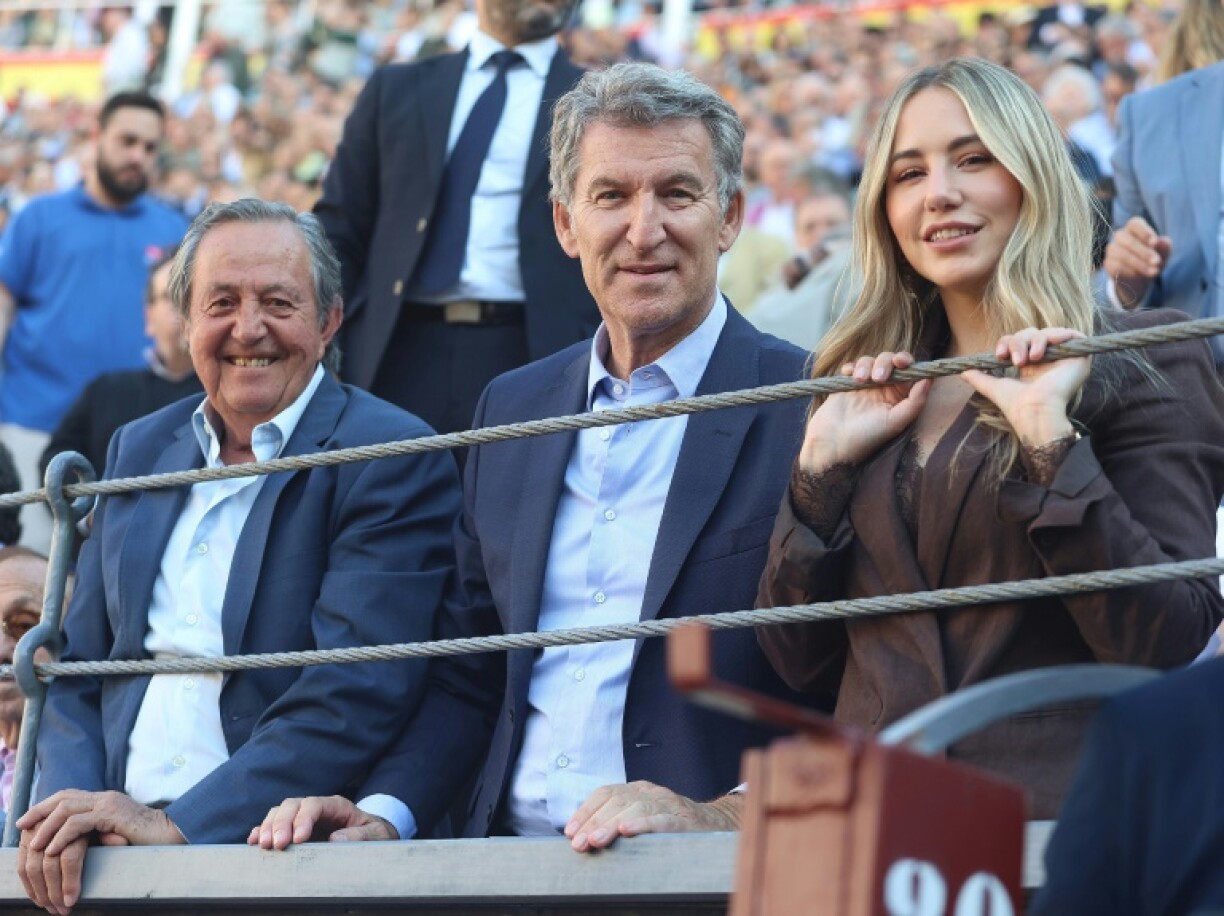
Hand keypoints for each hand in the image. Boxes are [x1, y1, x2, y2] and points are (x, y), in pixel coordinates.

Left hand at [16, 790, 182, 913]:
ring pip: (67, 809)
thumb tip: (77, 843)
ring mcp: (109, 803)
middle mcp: (105, 797)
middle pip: (62, 797)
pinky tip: (54, 848)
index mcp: (104, 799)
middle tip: (21, 826)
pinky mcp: (112, 815)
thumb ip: (97, 831)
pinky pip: (79, 823)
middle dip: (38, 811)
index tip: (26, 820)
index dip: (44, 806)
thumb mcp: (115, 833)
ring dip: (47, 828)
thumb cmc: (146, 839)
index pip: (67, 796)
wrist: (171, 835)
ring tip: (35, 845)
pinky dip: (62, 836)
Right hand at [247, 796, 397, 849]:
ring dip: (268, 827)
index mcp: (336, 805)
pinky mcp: (293, 831)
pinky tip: (253, 842)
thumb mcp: (375, 834)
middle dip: (281, 823)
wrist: (371, 838)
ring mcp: (303, 818)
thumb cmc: (374, 835)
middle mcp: (316, 808)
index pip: (314, 804)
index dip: (303, 819)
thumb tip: (336, 839)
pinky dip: (260, 831)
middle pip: (292, 805)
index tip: (298, 839)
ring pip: (279, 813)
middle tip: (276, 844)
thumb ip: (359, 835)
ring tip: (263, 846)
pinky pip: (273, 826)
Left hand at [564, 781, 742, 852]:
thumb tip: (582, 835)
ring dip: (611, 824)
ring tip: (595, 840)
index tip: (569, 831)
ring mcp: (668, 803)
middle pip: (617, 801)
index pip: (606, 793)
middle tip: (578, 843)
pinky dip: (643, 823)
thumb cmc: (672, 825)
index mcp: (638, 790)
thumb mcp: (643, 817)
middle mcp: (651, 792)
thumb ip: (618, 820)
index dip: (586, 810)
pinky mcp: (684, 819)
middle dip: (593, 822)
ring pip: (635, 808)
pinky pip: (662, 819)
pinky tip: (627, 830)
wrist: (716, 825)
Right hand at [798, 352, 930, 473]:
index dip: (907, 362)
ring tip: (860, 380)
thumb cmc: (866, 437)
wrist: (832, 443)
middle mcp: (884, 390)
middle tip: (878, 377)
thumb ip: (916, 401)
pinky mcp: (846, 384)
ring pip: (870, 360)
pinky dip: (852, 367)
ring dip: (867, 365)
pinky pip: (852, 366)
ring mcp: (864, 386)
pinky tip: (850, 377)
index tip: (901, 362)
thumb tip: (929, 378)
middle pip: (890, 361)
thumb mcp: (896, 422)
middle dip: (885, 362)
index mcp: (899, 398)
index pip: (909, 372)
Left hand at [961, 327, 1088, 446]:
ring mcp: (1065, 358)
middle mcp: (1050, 360)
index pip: (1020, 341)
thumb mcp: (994, 387)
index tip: (999, 355)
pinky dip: (1058, 335)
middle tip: (1015, 361)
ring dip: (1034, 341)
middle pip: (1032, 334)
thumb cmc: (1016, 405)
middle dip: (1019, 341)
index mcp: (1033, 366)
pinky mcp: (1080, 357)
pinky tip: (1046, 348)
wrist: (1035, 412)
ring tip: (1031, 360)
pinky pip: (1072, 334)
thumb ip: (980, 378)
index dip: (1008, 342)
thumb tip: (962, 372)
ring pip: (1047, 333)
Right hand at [1103, 216, 1171, 307]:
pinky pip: (1116, 266)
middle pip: (1128, 240)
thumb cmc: (1152, 258)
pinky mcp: (1108, 264)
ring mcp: (1112, 250)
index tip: (1155, 243)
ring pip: (1122, 255)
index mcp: (1134, 228)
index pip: (1134, 224)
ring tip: (1154, 272)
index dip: (1144, 232)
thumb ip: (1164, 245)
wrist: (1140, 277)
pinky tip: (1140, 275)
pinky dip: (1130, 272)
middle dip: (1144, 252)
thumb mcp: (1163, 252)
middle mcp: (1120, 236)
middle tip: (1157, 262)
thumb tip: (1159, 242)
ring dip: (1139, 264)